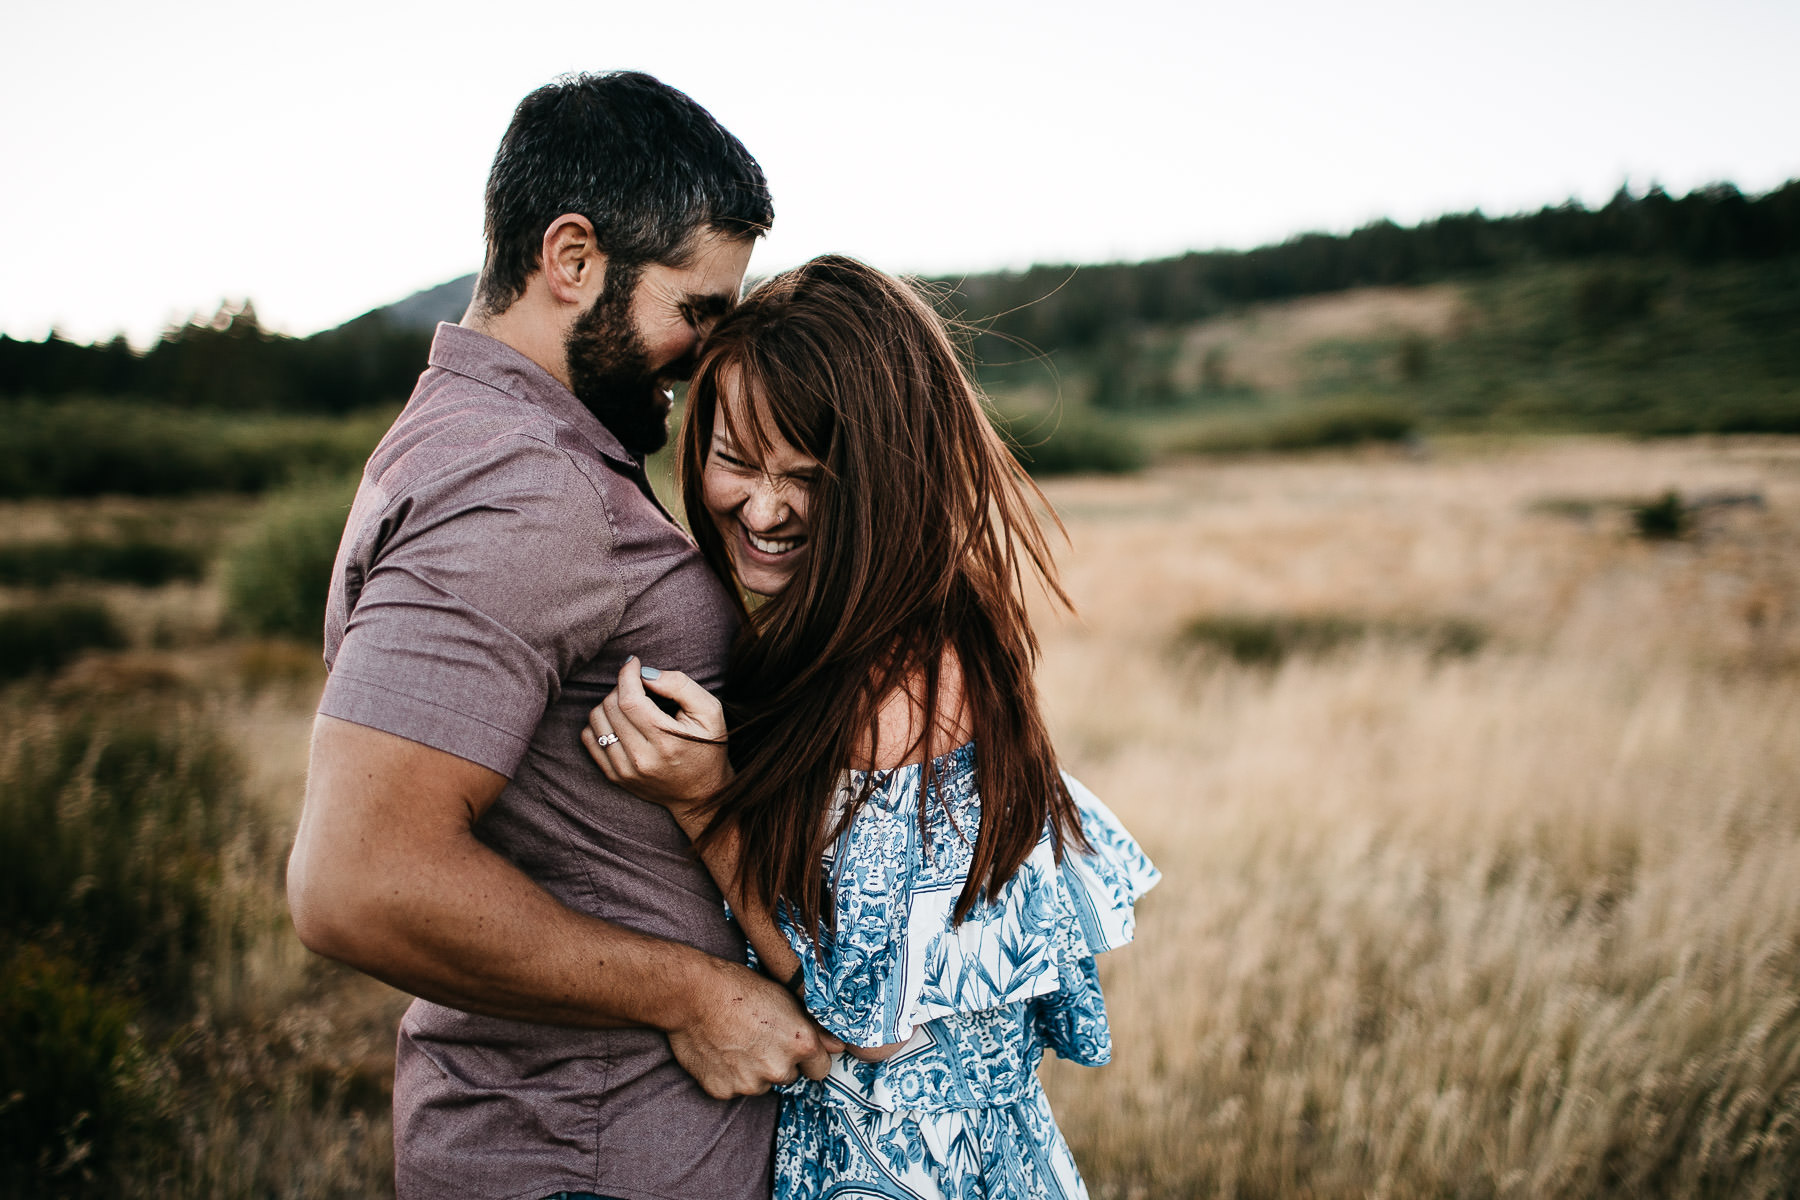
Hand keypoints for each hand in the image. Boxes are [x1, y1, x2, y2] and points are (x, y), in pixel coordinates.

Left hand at [582, 659, 730, 812]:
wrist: (701, 794)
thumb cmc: (708, 747)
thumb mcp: (710, 711)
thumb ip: (680, 686)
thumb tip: (646, 674)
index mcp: (666, 741)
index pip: (629, 700)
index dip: (627, 674)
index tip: (634, 663)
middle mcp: (641, 759)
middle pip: (610, 708)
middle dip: (621, 687)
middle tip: (638, 685)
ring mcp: (625, 771)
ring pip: (596, 721)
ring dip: (609, 704)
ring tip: (629, 704)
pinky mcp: (615, 777)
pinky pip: (589, 740)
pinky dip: (599, 723)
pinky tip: (619, 721)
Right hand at [666, 957, 844, 1098]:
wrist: (693, 994)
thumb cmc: (739, 988)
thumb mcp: (784, 998)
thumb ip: (815, 1028)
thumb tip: (838, 1047)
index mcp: (801, 1044)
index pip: (822, 1069)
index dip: (810, 1058)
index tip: (796, 1048)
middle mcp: (779, 1069)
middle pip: (790, 1076)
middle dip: (779, 1062)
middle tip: (759, 1037)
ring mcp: (751, 1084)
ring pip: (761, 1084)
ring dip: (754, 1070)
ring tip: (736, 1042)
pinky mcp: (725, 1092)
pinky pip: (735, 1088)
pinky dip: (729, 1076)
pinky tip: (721, 1052)